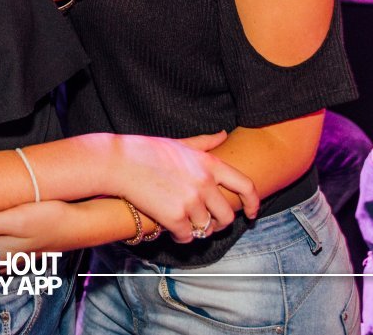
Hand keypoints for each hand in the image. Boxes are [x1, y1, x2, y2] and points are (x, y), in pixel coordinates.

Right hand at [110, 131, 259, 242]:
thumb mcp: (180, 143)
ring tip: (184, 225)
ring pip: (206, 228)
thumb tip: (223, 135)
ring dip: (197, 230)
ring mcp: (191, 201)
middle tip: (207, 224)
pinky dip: (181, 237)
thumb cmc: (146, 151)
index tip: (251, 213)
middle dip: (219, 224)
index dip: (253, 202)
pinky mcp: (175, 217)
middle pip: (227, 215)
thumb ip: (204, 143)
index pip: (246, 186)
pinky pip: (187, 237)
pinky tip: (171, 230)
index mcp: (209, 164)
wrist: (119, 163)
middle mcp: (205, 183)